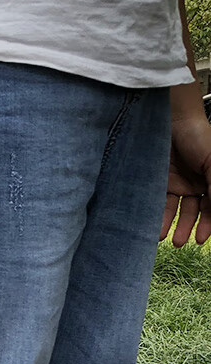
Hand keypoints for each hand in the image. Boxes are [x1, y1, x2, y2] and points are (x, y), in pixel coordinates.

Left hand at [161, 115, 210, 245]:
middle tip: (184, 242)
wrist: (171, 121)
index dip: (210, 223)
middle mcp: (198, 184)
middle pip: (197, 212)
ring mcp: (179, 184)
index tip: (204, 239)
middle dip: (191, 228)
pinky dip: (160, 218)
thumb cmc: (198, 136)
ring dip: (175, 227)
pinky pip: (162, 204)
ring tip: (172, 241)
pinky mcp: (161, 183)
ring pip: (179, 211)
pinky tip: (158, 230)